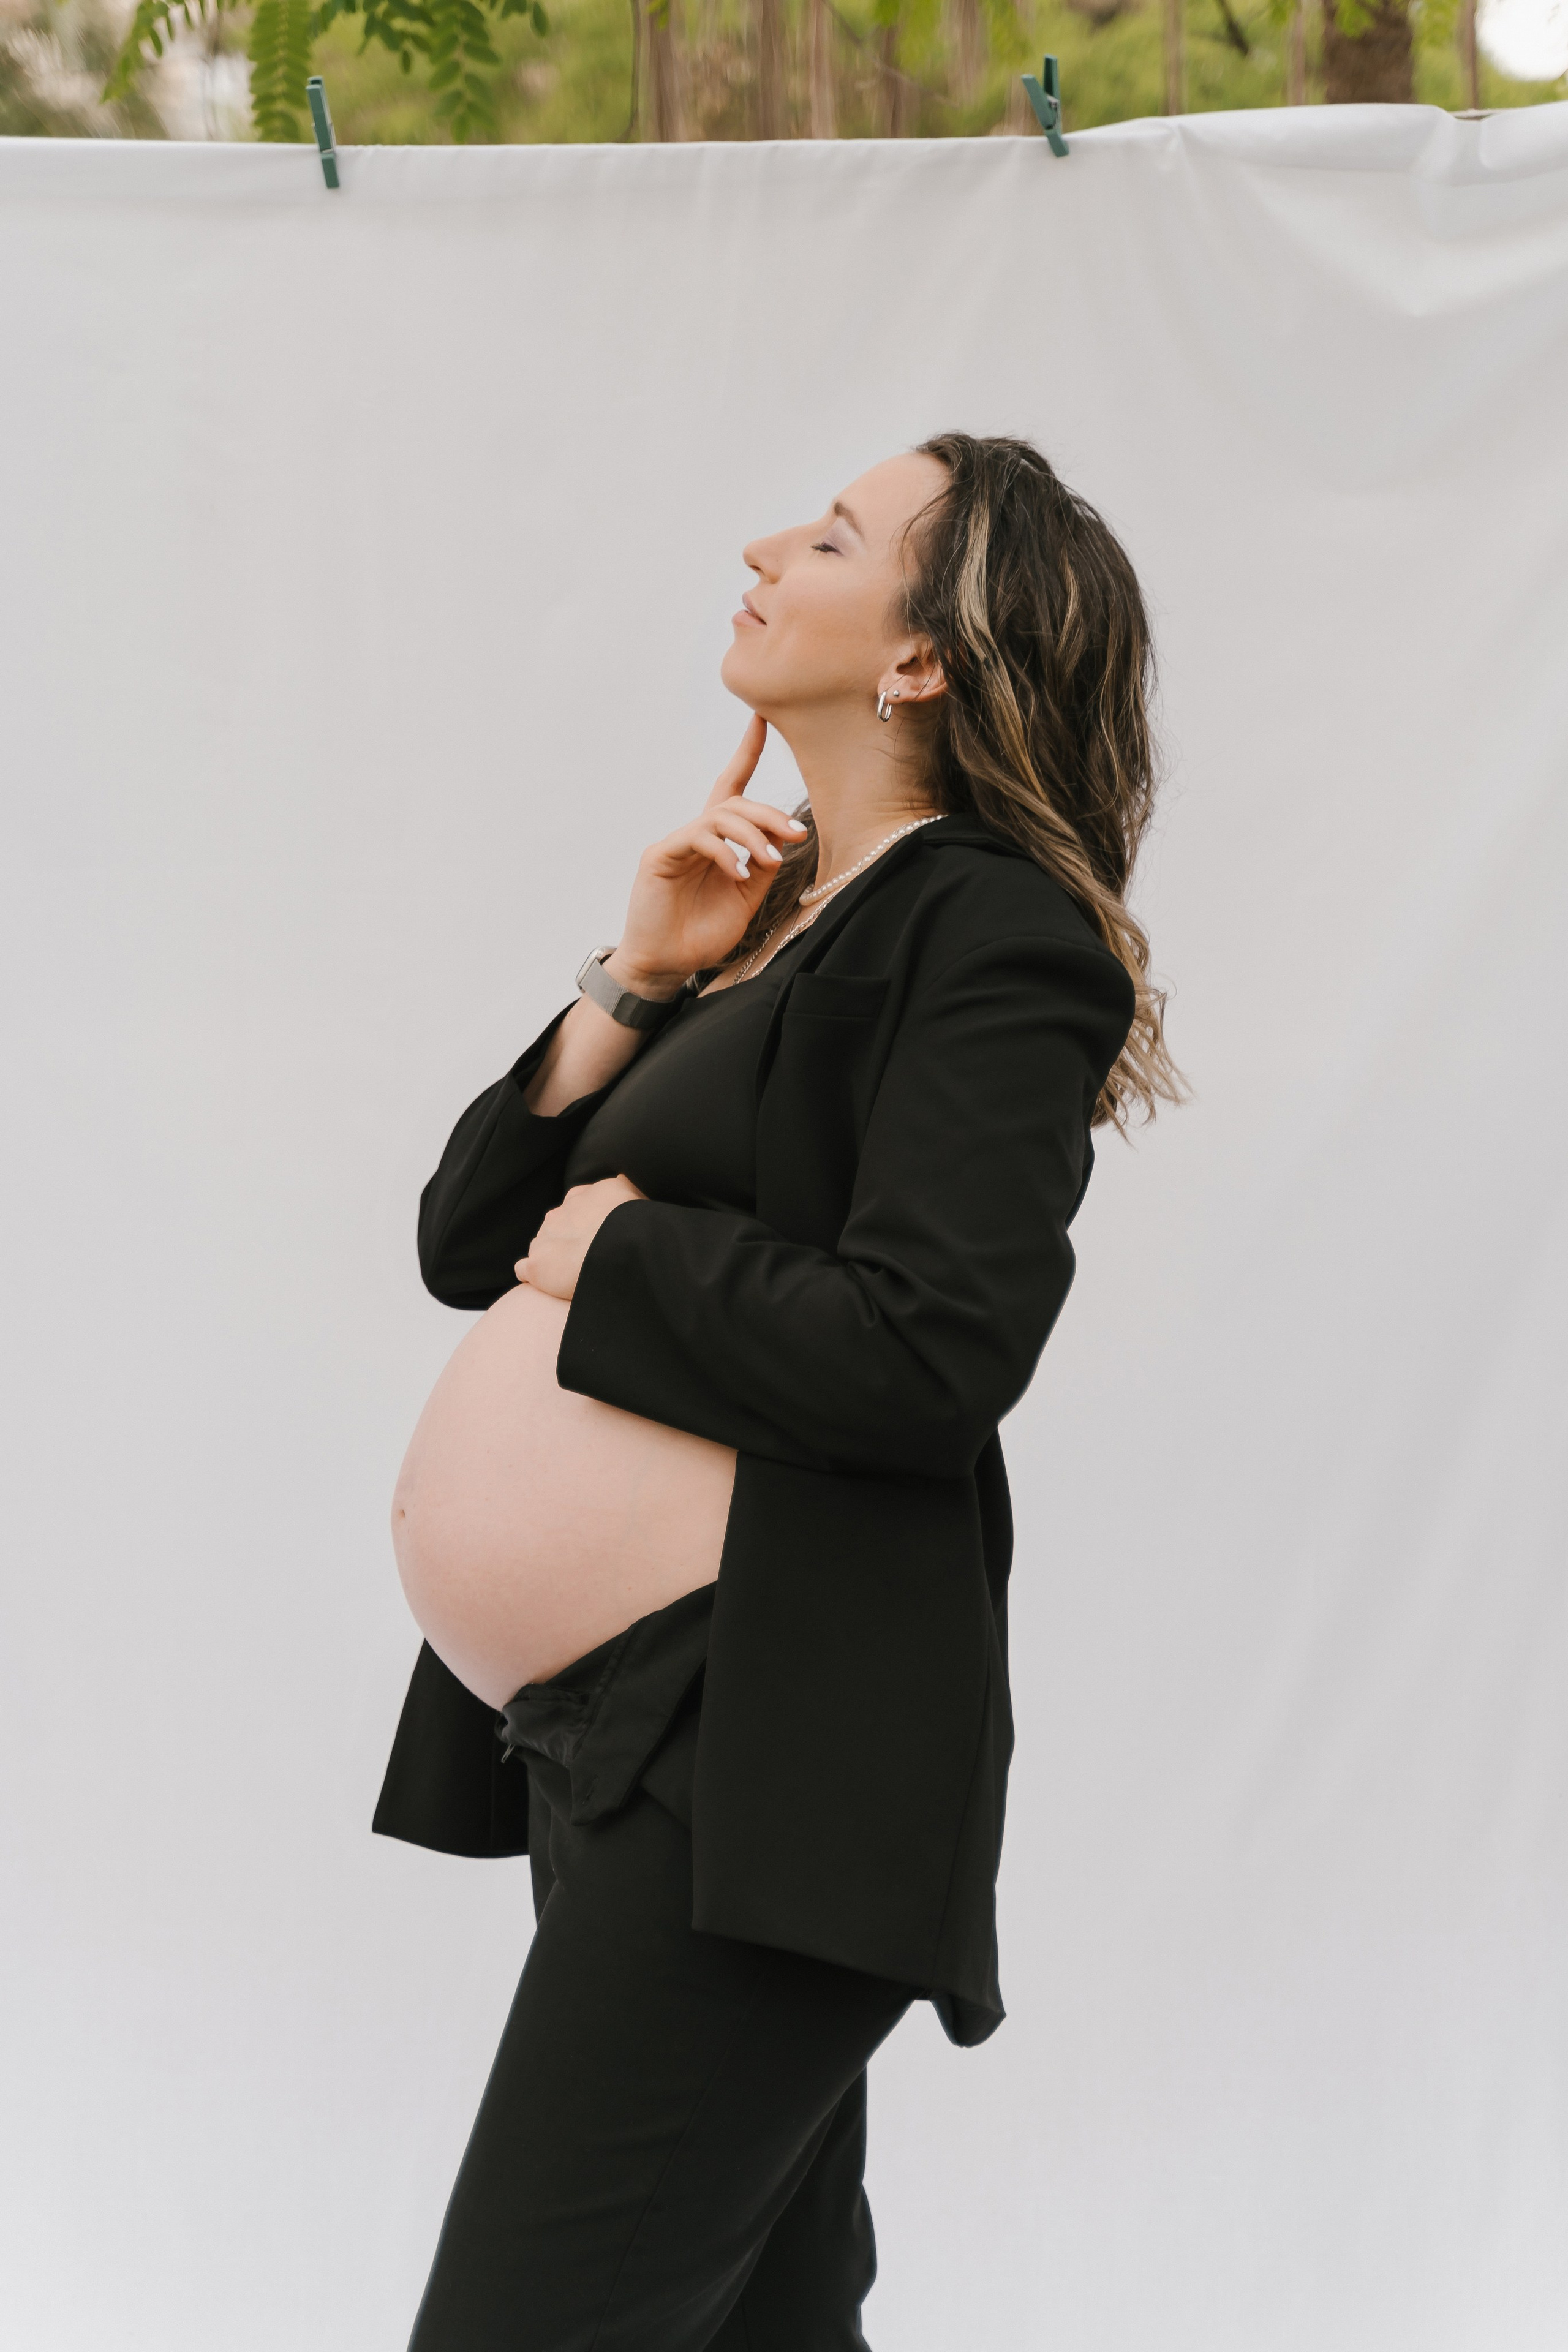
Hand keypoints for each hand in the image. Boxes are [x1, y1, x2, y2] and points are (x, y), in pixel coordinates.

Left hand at [516, 1176, 645, 1301]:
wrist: (620, 1249)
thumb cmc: (631, 1223)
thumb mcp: (628, 1191)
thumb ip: (619, 1188)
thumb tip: (619, 1180)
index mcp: (579, 1197)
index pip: (574, 1208)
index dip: (584, 1224)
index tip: (597, 1237)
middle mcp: (557, 1215)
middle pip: (556, 1228)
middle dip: (568, 1242)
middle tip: (589, 1259)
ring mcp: (544, 1239)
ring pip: (540, 1248)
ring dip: (553, 1260)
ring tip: (573, 1276)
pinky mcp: (536, 1266)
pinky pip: (524, 1269)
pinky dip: (533, 1276)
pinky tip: (548, 1283)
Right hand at [610, 716, 808, 992]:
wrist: (666, 966)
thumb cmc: (701, 934)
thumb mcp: (745, 900)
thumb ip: (762, 868)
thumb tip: (784, 839)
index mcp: (718, 842)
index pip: (732, 787)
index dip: (746, 751)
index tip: (762, 719)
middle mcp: (696, 835)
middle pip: (735, 803)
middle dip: (770, 814)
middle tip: (798, 833)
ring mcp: (677, 843)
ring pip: (720, 817)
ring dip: (752, 835)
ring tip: (771, 859)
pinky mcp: (660, 856)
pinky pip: (698, 838)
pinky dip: (724, 852)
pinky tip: (738, 872)